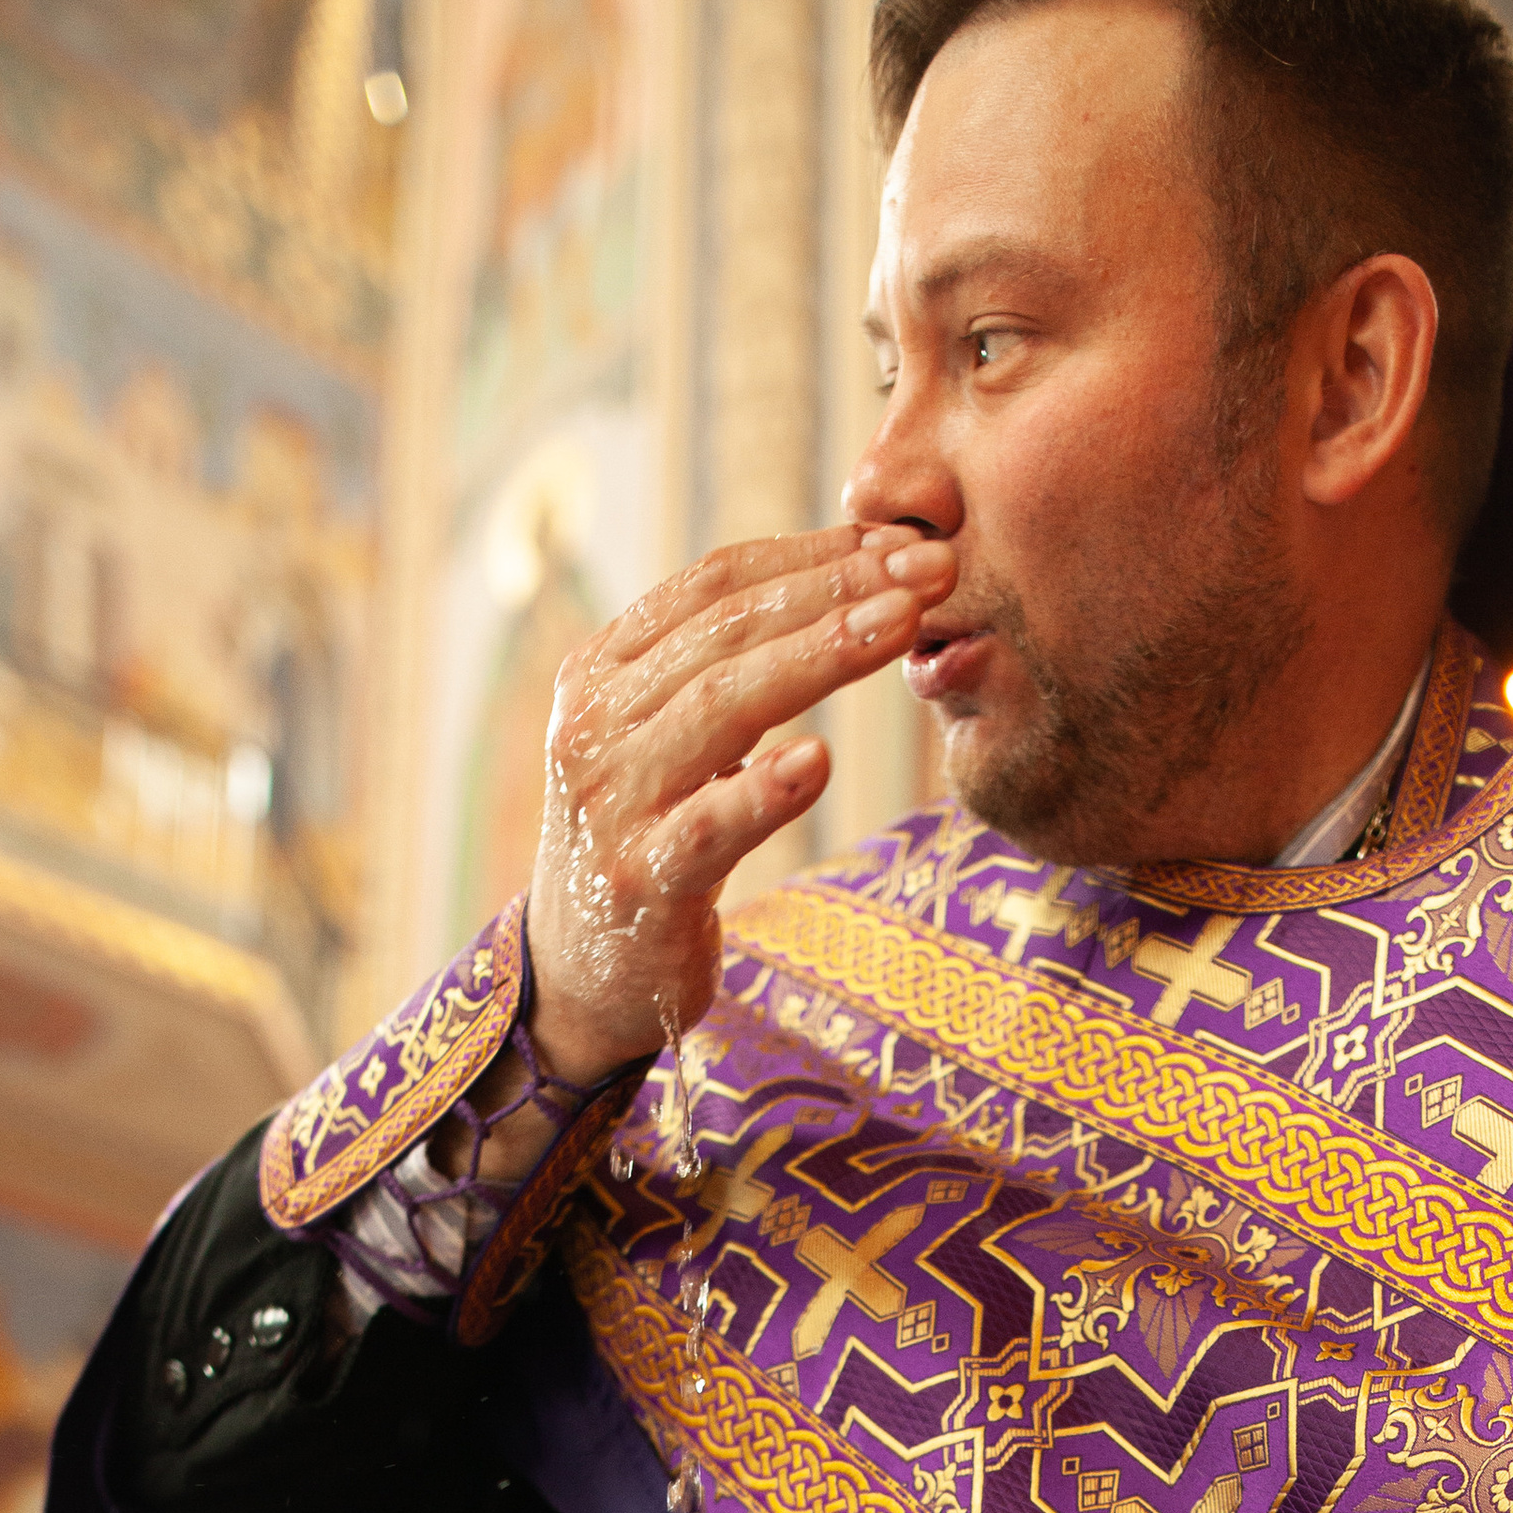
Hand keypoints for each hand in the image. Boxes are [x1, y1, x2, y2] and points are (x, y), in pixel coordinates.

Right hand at [526, 523, 956, 1086]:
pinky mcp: (642, 882)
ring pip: (721, 708)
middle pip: (726, 631)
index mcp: (601, 671)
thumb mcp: (665, 737)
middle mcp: (596, 725)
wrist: (584, 971)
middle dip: (835, 590)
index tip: (899, 540)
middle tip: (928, 567)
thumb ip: (720, 668)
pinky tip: (820, 761)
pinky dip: (764, 791)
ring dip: (820, 658)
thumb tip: (845, 580)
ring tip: (902, 626)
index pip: (712, 585)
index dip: (811, 553)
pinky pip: (709, 826)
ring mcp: (612, 803)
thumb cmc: (650, 837)